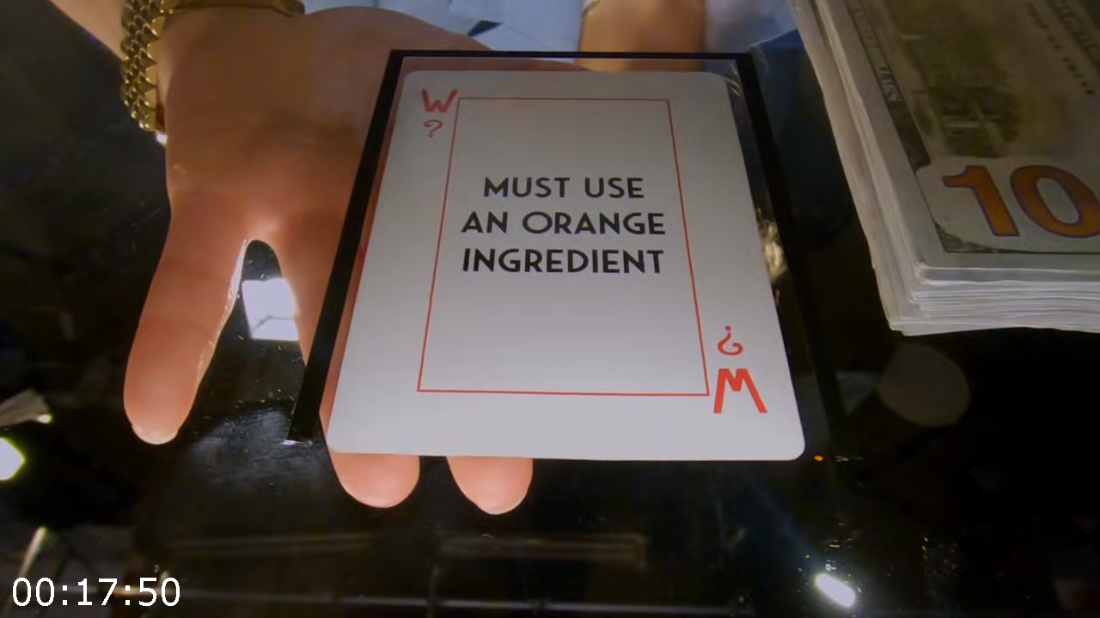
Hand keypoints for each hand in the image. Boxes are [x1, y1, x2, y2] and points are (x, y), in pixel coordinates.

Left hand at [124, 7, 531, 513]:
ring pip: (324, 315)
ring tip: (382, 481)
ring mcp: (292, 219)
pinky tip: (156, 417)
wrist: (252, 38)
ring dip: (346, 399)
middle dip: (452, 407)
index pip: (479, 292)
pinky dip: (174, 341)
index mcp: (424, 205)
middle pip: (417, 325)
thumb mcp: (440, 75)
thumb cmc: (358, 75)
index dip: (515, 355)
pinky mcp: (210, 197)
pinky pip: (194, 276)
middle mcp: (365, 231)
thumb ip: (504, 97)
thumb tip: (586, 102)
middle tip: (495, 483)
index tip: (564, 417)